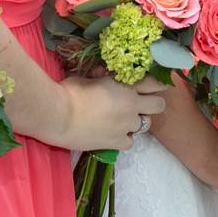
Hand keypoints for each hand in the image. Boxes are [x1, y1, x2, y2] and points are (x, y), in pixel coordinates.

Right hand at [53, 76, 167, 150]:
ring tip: (122, 121)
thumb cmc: (69, 91)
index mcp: (126, 85)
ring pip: (146, 125)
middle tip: (141, 105)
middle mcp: (132, 105)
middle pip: (159, 105)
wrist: (58, 115)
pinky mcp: (117, 142)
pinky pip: (130, 142)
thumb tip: (102, 74)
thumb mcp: (87, 77)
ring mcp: (126, 125)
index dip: (159, 84)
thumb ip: (101, 77)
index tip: (158, 84)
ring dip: (136, 122)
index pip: (156, 83)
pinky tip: (113, 135)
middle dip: (153, 104)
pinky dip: (123, 139)